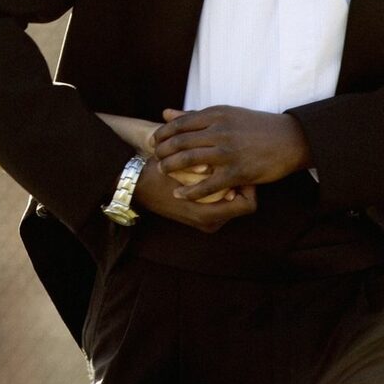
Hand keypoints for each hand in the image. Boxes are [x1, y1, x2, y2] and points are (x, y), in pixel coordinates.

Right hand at [132, 158, 256, 232]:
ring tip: (231, 164)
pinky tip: (217, 169)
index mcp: (207, 215)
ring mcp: (207, 220)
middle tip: (241, 162)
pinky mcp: (202, 214)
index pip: (247, 204)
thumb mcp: (177, 171)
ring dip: (233, 183)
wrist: (134, 186)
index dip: (249, 185)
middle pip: (244, 202)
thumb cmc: (155, 177)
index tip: (242, 166)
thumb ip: (198, 170)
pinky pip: (224, 201)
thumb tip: (214, 167)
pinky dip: (223, 187)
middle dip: (243, 182)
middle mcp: (210, 222)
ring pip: (235, 201)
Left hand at [151, 105, 310, 201]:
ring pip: (189, 160)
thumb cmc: (257, 126)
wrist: (291, 139)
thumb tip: (165, 113)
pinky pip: (208, 184)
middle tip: (155, 158)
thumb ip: (194, 115)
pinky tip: (180, 194)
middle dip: (162, 152)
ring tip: (163, 172)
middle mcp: (220, 130)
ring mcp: (228, 152)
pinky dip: (190, 191)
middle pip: (180, 141)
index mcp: (216, 114)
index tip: (154, 142)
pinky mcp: (238, 172)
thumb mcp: (226, 114)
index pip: (179, 123)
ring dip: (171, 167)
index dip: (162, 134)